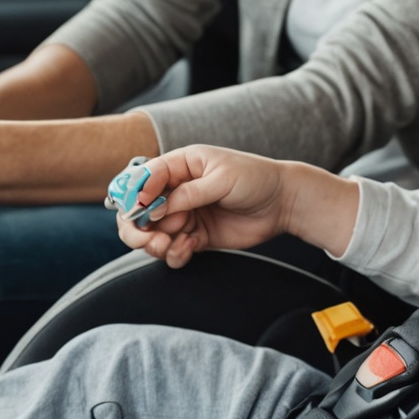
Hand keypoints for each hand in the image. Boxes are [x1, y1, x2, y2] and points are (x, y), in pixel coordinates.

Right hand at [114, 146, 292, 267]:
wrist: (283, 202)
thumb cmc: (255, 178)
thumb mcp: (221, 179)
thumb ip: (188, 194)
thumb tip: (156, 209)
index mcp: (180, 165)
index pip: (144, 178)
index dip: (136, 196)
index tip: (139, 212)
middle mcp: (177, 190)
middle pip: (140, 211)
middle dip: (137, 228)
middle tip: (150, 240)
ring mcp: (185, 214)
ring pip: (153, 234)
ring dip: (156, 244)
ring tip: (174, 245)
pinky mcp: (195, 236)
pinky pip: (173, 250)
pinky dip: (175, 253)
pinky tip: (191, 247)